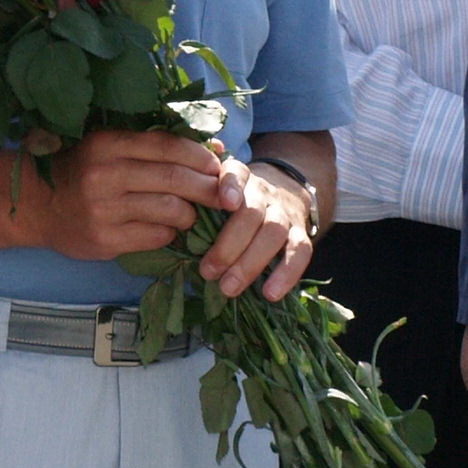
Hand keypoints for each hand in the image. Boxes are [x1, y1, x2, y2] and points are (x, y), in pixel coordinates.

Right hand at [24, 129, 225, 260]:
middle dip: (207, 187)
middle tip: (221, 195)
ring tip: (189, 214)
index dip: (199, 156)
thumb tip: (216, 150)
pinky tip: (166, 229)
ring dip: (189, 214)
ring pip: (170, 210)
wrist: (37, 205)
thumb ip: (156, 146)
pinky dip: (169, 233)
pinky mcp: (104, 240)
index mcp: (107, 144)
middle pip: (175, 179)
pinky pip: (156, 236)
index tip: (217, 165)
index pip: (167, 146)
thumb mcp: (110, 147)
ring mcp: (104, 210)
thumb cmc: (82, 170)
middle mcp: (105, 174)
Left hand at [195, 155, 315, 300]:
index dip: (230, 186)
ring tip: (229, 288)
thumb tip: (166, 222)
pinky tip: (270, 294)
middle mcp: (263, 192)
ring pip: (274, 232)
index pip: (236, 173)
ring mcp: (284, 213)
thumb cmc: (234, 203)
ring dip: (251, 263)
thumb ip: (196, 202)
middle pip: (252, 213)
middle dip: (229, 245)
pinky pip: (301, 251)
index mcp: (239, 178)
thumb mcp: (216, 193)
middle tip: (207, 272)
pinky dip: (286, 273)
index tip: (224, 203)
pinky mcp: (302, 233)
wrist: (282, 192)